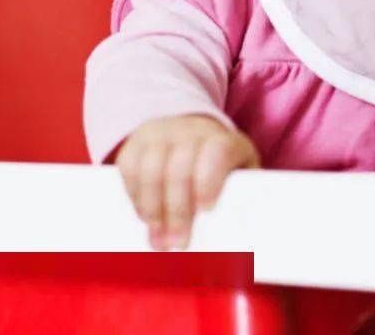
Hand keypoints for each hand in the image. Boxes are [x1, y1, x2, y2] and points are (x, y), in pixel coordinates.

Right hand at [114, 114, 259, 250]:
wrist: (194, 133)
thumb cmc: (222, 165)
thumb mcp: (239, 173)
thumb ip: (241, 197)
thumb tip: (245, 242)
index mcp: (223, 139)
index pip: (216, 153)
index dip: (209, 181)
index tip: (207, 210)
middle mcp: (191, 132)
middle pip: (180, 168)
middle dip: (177, 211)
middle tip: (178, 243)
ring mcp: (162, 134)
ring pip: (151, 169)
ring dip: (153, 209)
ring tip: (158, 238)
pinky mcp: (136, 143)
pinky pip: (129, 168)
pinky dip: (135, 196)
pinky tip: (144, 217)